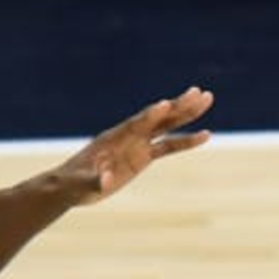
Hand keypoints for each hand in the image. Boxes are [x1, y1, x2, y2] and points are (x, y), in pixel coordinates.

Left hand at [53, 86, 215, 204]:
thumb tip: (105, 181)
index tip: (166, 103)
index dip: (151, 114)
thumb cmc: (72, 184)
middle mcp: (129, 136)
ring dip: (186, 114)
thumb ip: (94, 181)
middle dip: (178, 106)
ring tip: (207, 100)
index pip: (136, 123)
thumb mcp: (81, 183)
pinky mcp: (142, 157)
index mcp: (114, 138)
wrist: (70, 186)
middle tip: (199, 92)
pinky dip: (186, 141)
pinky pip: (168, 147)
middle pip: (158, 118)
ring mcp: (137, 145)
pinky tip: (205, 135)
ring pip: (166, 126)